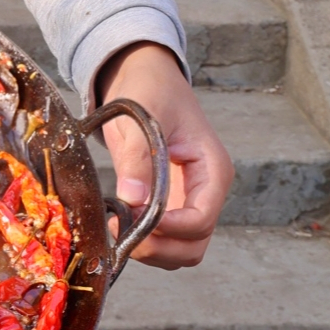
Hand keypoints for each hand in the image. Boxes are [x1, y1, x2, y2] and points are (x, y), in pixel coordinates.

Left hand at [93, 42, 231, 269]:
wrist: (144, 78)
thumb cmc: (150, 89)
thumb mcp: (143, 114)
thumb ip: (138, 156)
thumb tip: (133, 199)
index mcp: (212, 169)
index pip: (202, 219)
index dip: (170, 229)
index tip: (135, 219)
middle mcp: (205, 192)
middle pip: (194, 246)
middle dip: (159, 247)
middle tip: (121, 231)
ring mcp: (187, 201)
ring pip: (179, 251)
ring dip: (149, 250)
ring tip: (117, 226)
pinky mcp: (168, 205)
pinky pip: (162, 240)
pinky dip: (142, 242)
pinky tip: (118, 221)